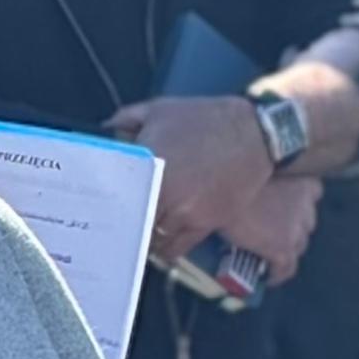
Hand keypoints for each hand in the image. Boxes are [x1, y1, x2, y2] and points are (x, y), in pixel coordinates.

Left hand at [107, 95, 320, 274]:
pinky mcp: (206, 223)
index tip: (100, 207)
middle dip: (123, 225)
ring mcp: (186, 211)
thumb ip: (127, 119)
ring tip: (138, 236)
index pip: (116, 194)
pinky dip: (166, 249)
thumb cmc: (207, 119)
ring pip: (153, 240)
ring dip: (144, 240)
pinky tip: (160, 245)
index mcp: (149, 162)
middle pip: (132, 222)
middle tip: (115, 227)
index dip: (106, 204)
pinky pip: (177, 247)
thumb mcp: (161, 109)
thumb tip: (105, 130)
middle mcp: (165, 191)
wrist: (257, 135)